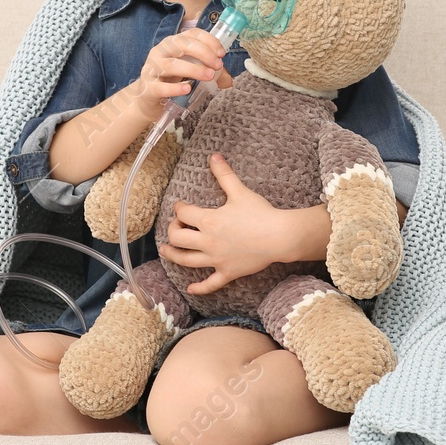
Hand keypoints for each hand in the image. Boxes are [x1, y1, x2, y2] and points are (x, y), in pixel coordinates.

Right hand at [123, 28, 231, 122]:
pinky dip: (175, 88)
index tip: (222, 53)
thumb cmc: (171, 81)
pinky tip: (187, 89)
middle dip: (204, 53)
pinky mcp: (148, 87)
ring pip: (172, 64)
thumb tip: (228, 80)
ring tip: (208, 76)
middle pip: (182, 44)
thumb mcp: (191, 73)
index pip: (192, 34)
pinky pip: (161, 87)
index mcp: (173, 43)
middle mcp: (161, 51)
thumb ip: (210, 73)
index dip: (209, 40)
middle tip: (218, 65)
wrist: (147, 100)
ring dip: (193, 69)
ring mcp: (152, 68)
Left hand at [158, 152, 296, 293]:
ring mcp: (216, 259)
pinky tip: (190, 289)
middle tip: (175, 227)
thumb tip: (214, 155)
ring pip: (187, 261)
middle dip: (172, 232)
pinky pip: (210, 283)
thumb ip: (224, 174)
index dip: (179, 208)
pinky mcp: (228, 272)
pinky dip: (199, 288)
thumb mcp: (240, 191)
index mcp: (208, 221)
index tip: (180, 206)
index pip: (183, 214)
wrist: (280, 236)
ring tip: (166, 251)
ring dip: (173, 256)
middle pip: (178, 239)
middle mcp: (208, 242)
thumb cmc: (260, 213)